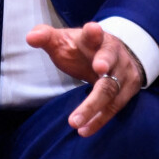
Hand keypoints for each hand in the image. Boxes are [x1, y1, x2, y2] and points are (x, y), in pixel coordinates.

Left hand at [26, 22, 142, 136]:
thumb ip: (46, 37)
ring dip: (94, 106)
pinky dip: (99, 119)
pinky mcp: (128, 90)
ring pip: (111, 89)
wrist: (114, 56)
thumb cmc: (82, 49)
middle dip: (104, 64)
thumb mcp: (64, 40)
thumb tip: (30, 37)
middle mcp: (113, 53)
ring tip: (75, 122)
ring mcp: (123, 71)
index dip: (94, 31)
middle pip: (108, 60)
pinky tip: (84, 130)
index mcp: (95, 38)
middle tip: (97, 68)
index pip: (94, 32)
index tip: (92, 28)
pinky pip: (114, 107)